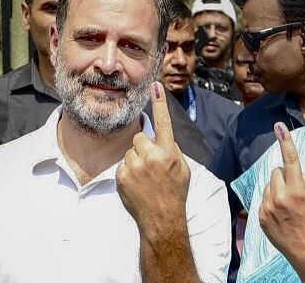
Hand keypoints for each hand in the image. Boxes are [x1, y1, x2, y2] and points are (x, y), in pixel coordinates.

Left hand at [116, 82, 190, 237]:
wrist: (161, 219)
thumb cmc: (175, 193)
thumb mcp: (183, 170)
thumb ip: (173, 150)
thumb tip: (163, 138)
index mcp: (169, 153)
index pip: (164, 123)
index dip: (160, 103)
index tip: (155, 85)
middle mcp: (151, 157)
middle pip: (140, 138)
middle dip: (144, 147)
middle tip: (152, 165)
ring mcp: (134, 167)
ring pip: (130, 151)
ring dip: (135, 160)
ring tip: (145, 178)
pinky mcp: (121, 176)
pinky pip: (122, 165)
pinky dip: (128, 173)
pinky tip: (137, 185)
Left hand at [259, 122, 304, 263]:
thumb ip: (304, 180)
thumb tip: (292, 170)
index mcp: (298, 191)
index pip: (291, 160)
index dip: (285, 141)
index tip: (279, 126)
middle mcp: (280, 197)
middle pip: (277, 171)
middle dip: (285, 177)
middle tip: (294, 193)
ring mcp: (267, 207)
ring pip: (269, 184)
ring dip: (277, 189)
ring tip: (288, 207)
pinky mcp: (260, 216)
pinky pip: (263, 198)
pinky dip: (271, 202)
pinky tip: (281, 215)